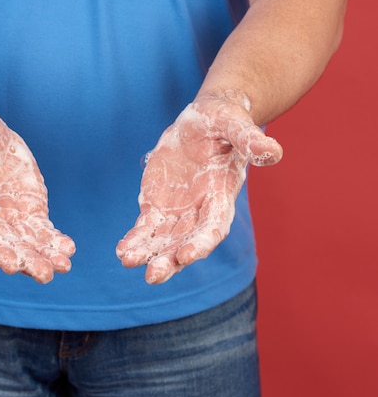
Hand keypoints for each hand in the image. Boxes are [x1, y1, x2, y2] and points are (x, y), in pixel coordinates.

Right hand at [0, 106, 75, 283]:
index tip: (10, 263)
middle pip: (6, 246)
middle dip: (25, 261)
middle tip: (44, 273)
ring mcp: (9, 217)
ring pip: (27, 243)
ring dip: (44, 256)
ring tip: (63, 265)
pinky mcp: (28, 209)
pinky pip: (41, 230)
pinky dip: (53, 240)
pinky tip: (68, 250)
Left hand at [116, 92, 282, 284]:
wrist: (204, 121)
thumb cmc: (224, 121)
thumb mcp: (235, 124)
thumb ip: (250, 139)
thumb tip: (273, 152)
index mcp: (221, 196)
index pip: (213, 227)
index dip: (201, 242)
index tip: (186, 255)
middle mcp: (200, 210)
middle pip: (186, 243)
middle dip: (170, 260)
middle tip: (152, 275)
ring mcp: (178, 211)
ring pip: (163, 240)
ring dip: (148, 254)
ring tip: (128, 262)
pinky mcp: (158, 205)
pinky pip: (146, 227)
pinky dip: (135, 239)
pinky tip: (123, 252)